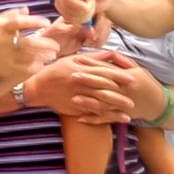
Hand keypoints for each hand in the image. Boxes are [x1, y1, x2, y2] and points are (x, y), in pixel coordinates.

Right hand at [0, 10, 54, 85]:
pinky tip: (41, 65)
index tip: (46, 23)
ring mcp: (4, 56)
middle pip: (28, 43)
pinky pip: (23, 68)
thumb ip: (10, 14)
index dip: (35, 22)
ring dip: (43, 56)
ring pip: (28, 57)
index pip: (19, 22)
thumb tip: (27, 10)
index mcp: (0, 27)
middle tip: (56, 45)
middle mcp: (3, 41)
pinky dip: (34, 67)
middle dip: (45, 44)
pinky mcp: (4, 67)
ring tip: (52, 55)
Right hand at [23, 46, 159, 122]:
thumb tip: (111, 54)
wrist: (38, 87)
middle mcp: (82, 84)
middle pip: (105, 89)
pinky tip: (117, 118)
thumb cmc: (56, 70)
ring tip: (130, 110)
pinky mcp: (76, 108)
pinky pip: (93, 113)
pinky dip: (106, 116)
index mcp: (82, 70)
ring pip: (101, 102)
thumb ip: (93, 58)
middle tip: (135, 98)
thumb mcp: (72, 59)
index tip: (132, 79)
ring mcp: (79, 97)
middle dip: (121, 94)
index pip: (104, 73)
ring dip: (116, 107)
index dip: (119, 76)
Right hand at [52, 0, 111, 27]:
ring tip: (92, 7)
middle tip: (93, 3)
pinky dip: (81, 19)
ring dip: (83, 15)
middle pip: (63, 4)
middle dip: (81, 9)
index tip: (88, 1)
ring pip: (67, 14)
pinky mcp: (65, 9)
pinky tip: (88, 12)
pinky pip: (69, 19)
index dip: (73, 0)